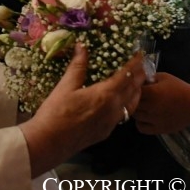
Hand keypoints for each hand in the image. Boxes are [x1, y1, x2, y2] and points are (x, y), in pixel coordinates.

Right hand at [20, 44, 145, 177]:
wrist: (49, 143)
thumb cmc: (56, 113)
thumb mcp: (65, 86)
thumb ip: (78, 66)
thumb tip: (82, 46)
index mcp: (106, 95)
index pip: (127, 76)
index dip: (135, 64)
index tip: (140, 55)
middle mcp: (114, 109)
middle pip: (134, 90)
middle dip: (139, 77)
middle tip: (140, 66)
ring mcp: (111, 123)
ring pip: (131, 105)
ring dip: (135, 92)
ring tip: (134, 83)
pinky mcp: (105, 132)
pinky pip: (122, 116)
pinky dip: (126, 105)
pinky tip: (118, 102)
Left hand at [134, 72, 189, 134]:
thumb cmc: (181, 88)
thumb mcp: (165, 77)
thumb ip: (150, 77)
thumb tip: (138, 80)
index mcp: (152, 92)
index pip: (132, 91)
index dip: (132, 89)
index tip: (135, 88)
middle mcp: (150, 107)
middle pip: (131, 104)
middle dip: (132, 100)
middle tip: (138, 98)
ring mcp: (153, 119)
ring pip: (135, 116)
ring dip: (136, 111)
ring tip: (142, 107)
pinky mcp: (158, 129)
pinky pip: (141, 128)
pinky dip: (140, 123)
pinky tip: (144, 118)